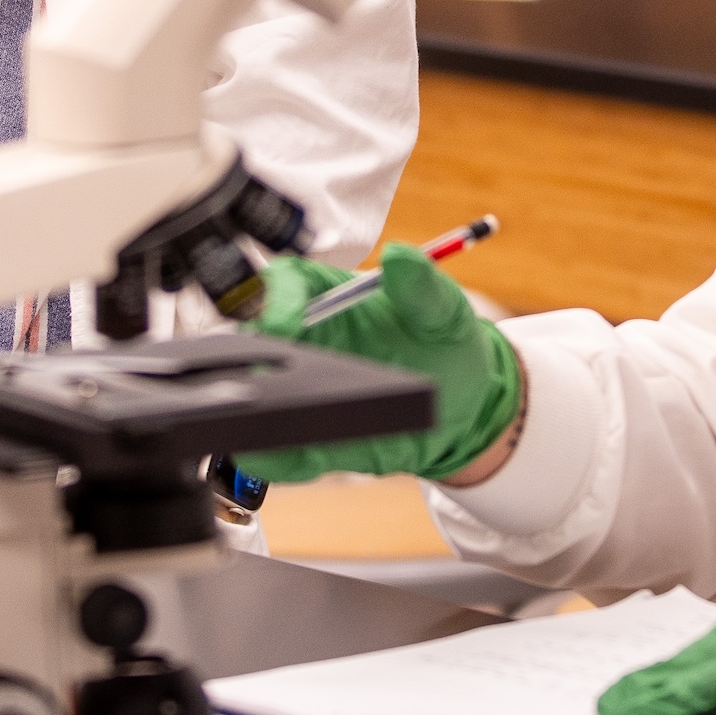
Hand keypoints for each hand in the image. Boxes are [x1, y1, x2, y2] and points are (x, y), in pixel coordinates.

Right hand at [238, 244, 522, 482]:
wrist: (465, 405)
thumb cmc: (445, 343)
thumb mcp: (445, 312)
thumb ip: (423, 287)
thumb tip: (401, 257)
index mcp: (329, 295)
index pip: (287, 282)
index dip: (276, 299)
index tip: (283, 324)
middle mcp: (306, 342)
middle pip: (256, 341)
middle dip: (250, 358)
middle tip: (260, 376)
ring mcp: (305, 393)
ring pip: (259, 398)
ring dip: (255, 409)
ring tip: (266, 419)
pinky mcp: (313, 439)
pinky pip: (281, 451)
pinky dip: (271, 456)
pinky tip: (272, 456)